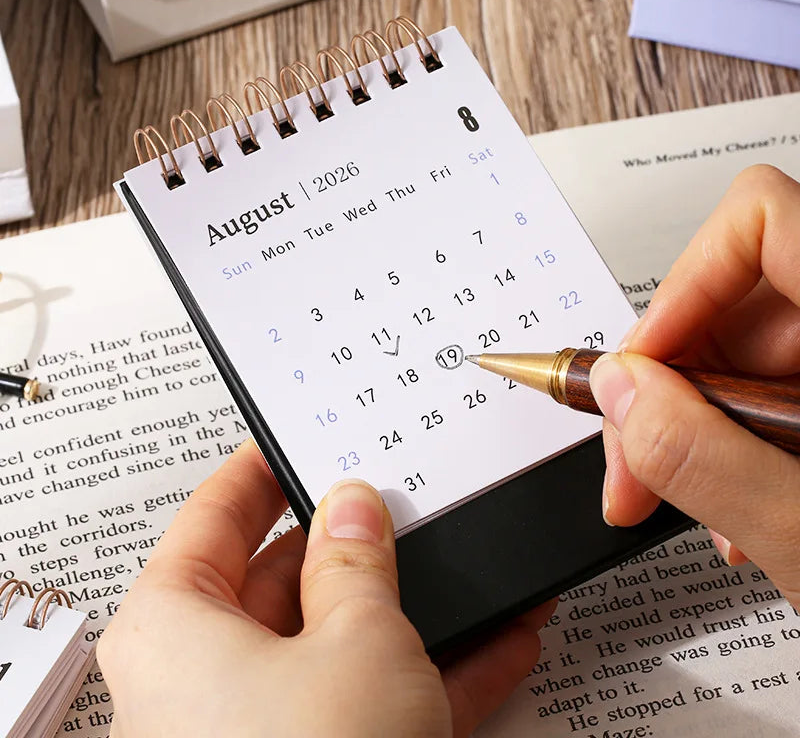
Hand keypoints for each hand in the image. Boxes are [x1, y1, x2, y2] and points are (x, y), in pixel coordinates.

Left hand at [97, 439, 554, 737]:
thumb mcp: (353, 641)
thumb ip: (356, 559)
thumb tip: (354, 506)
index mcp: (177, 624)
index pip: (217, 512)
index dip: (263, 467)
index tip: (300, 435)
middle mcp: (209, 673)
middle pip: (290, 575)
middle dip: (364, 544)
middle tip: (409, 502)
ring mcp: (268, 723)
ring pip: (345, 639)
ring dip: (416, 609)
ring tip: (472, 566)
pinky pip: (377, 696)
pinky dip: (436, 671)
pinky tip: (500, 639)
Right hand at [588, 165, 799, 607]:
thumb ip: (710, 462)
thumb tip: (623, 395)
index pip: (761, 224)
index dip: (684, 287)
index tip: (642, 371)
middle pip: (735, 298)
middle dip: (664, 384)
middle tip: (635, 460)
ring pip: (742, 349)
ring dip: (689, 422)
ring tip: (683, 497)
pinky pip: (767, 387)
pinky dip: (727, 438)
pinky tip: (731, 500)